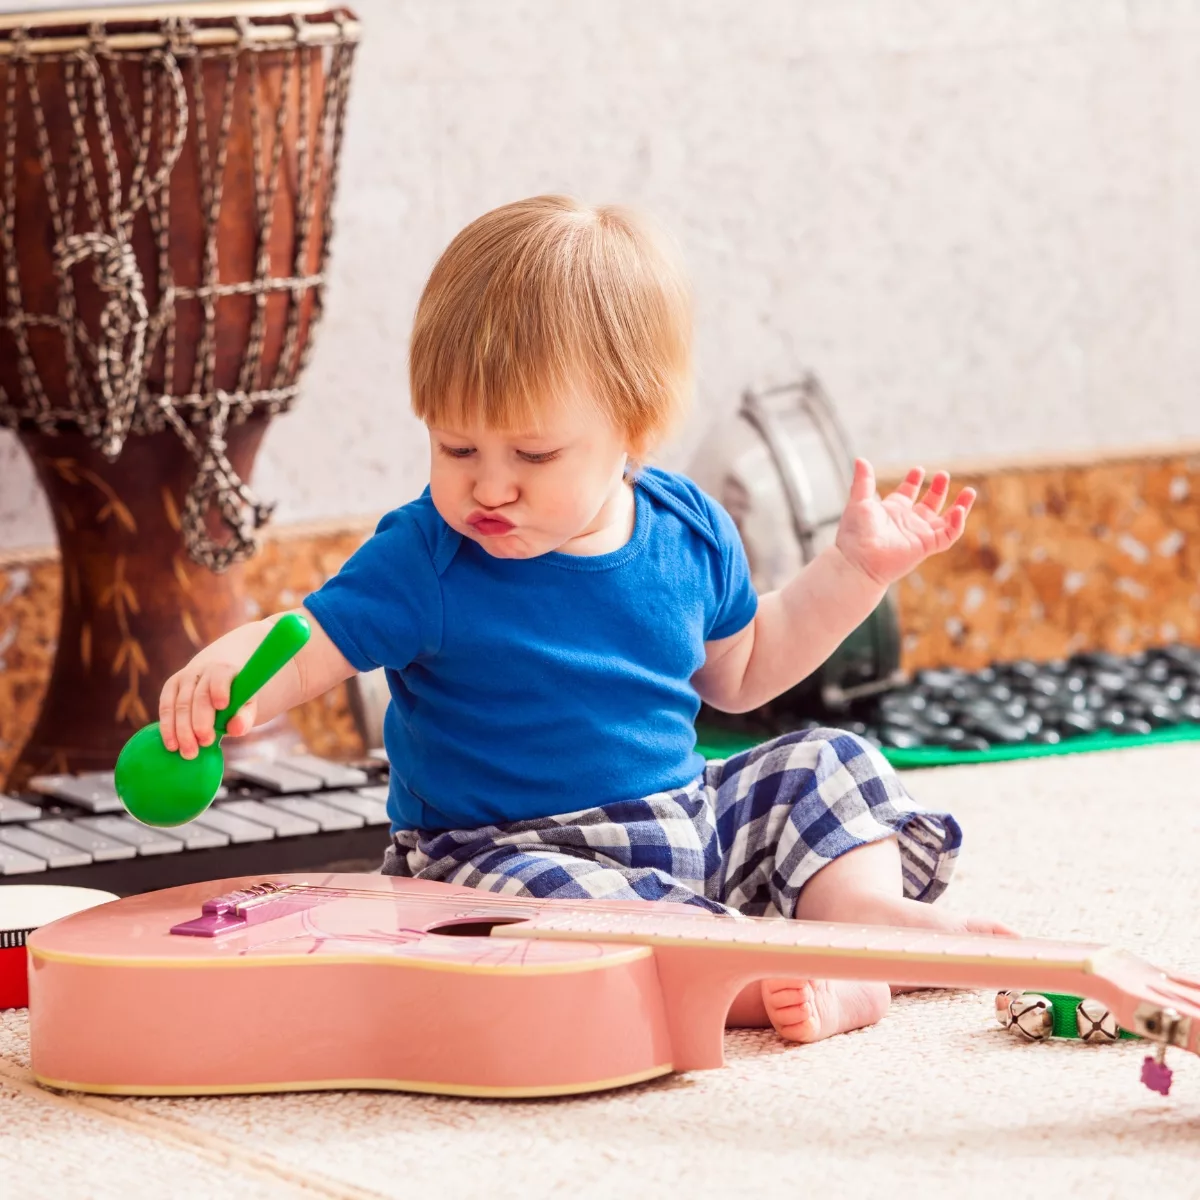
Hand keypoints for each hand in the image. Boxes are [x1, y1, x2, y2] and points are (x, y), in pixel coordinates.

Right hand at [158, 660, 256, 759]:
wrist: (215, 676)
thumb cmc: (234, 696)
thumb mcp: (246, 704)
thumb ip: (245, 717)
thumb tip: (236, 730)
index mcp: (225, 670)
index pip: (221, 677)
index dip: (220, 690)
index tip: (222, 706)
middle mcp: (202, 671)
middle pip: (199, 696)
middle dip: (201, 722)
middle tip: (205, 743)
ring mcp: (184, 678)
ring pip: (180, 705)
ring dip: (183, 731)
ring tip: (188, 752)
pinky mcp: (170, 686)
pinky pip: (166, 707)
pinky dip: (168, 728)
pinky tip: (172, 745)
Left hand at [834, 459, 974, 586]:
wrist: (858, 560)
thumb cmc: (855, 533)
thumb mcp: (859, 501)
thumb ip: (864, 481)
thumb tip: (860, 460)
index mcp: (891, 511)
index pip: (907, 494)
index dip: (913, 481)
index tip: (918, 470)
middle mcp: (907, 522)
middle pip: (929, 504)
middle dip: (938, 490)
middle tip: (944, 475)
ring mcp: (918, 534)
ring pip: (946, 520)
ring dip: (959, 506)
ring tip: (970, 491)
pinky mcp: (926, 546)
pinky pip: (948, 535)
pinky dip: (957, 523)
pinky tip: (959, 510)